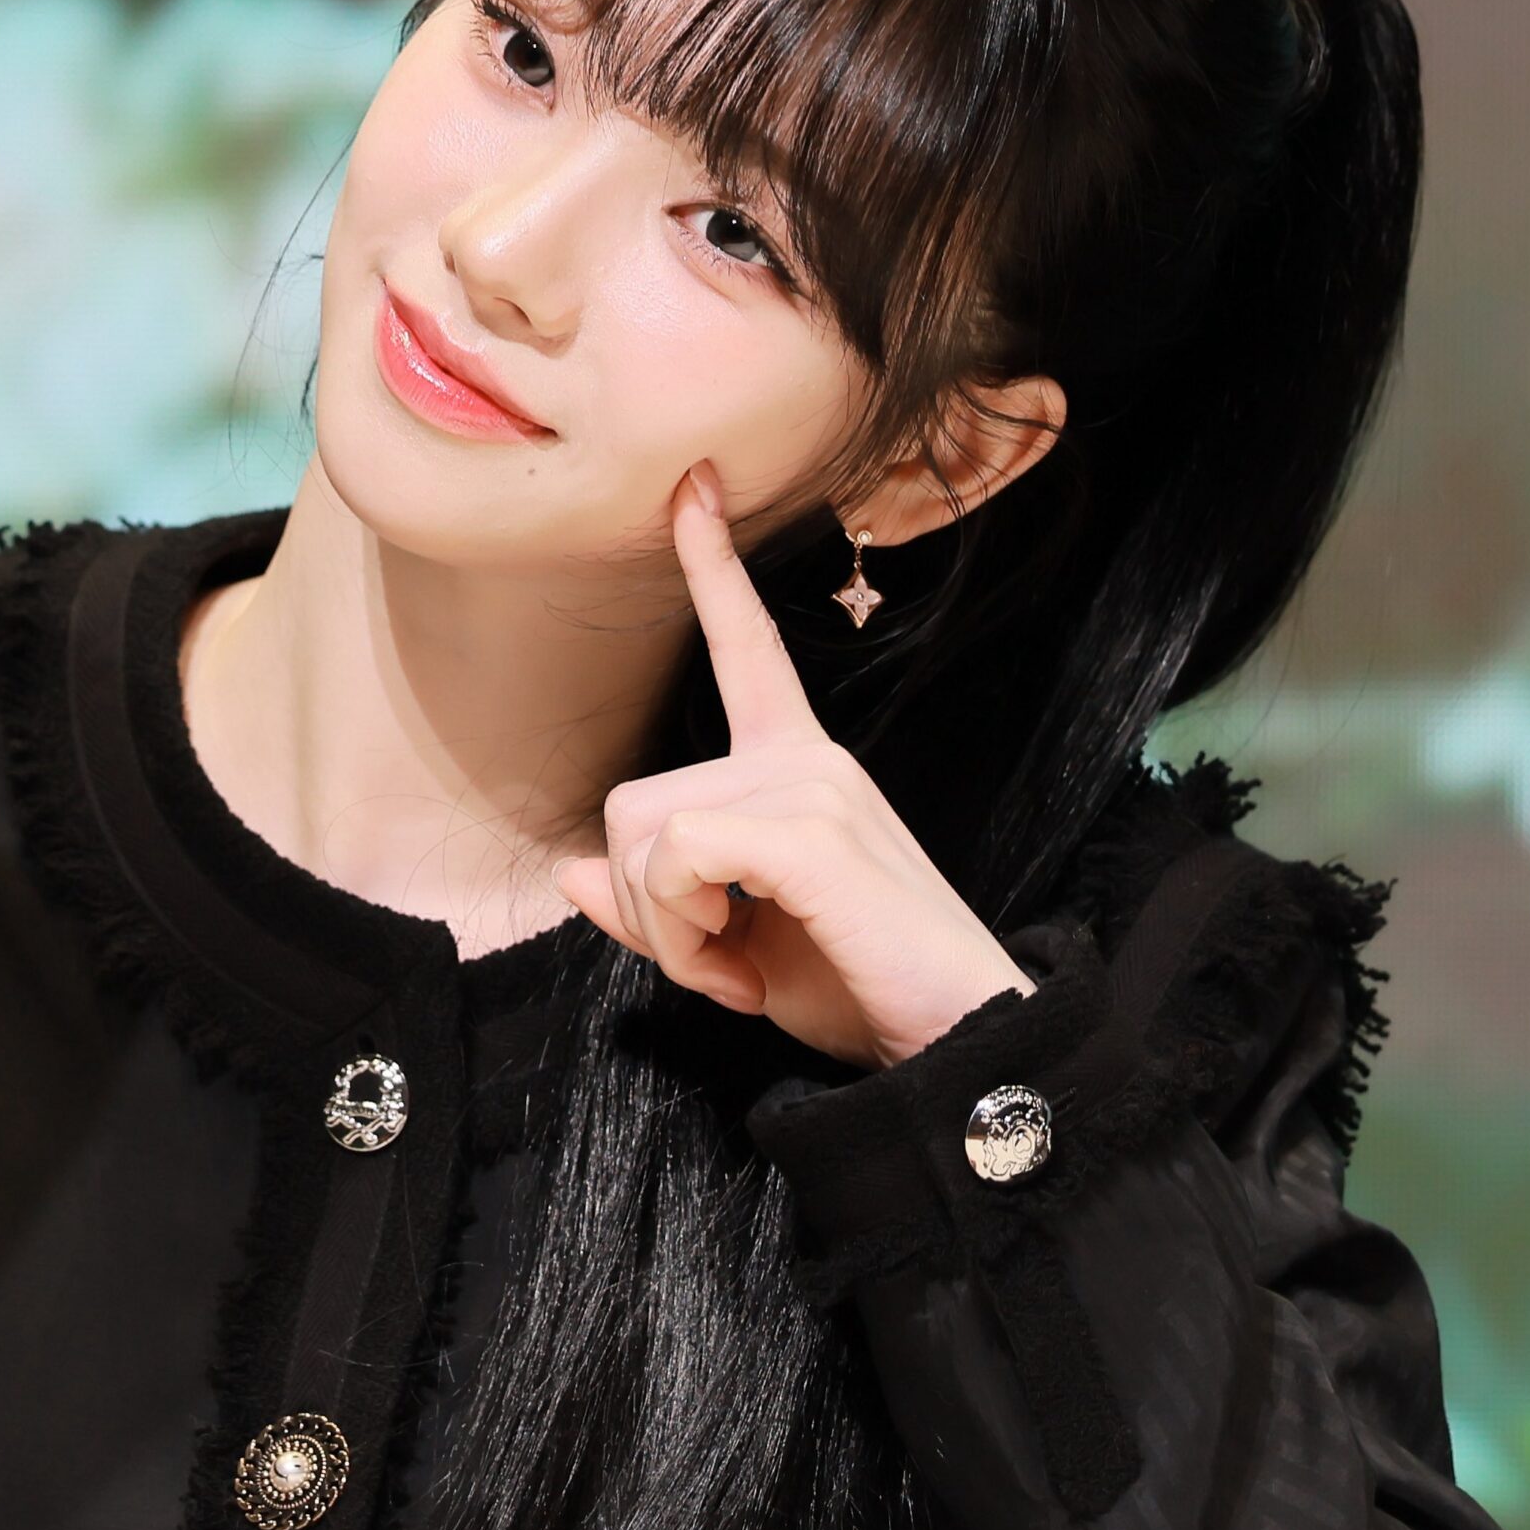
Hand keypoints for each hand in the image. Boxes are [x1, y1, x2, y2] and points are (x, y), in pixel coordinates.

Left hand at [552, 463, 1033, 1071]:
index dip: (713, 566)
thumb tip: (572, 874)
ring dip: (665, 928)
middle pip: (634, 801)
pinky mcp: (808, 828)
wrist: (957, 1047)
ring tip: (739, 971)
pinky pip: (676, 855)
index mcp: (798, 766)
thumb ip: (657, 905)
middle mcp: (806, 757)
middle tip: (722, 966)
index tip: (692, 482)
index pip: (747, 648)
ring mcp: (812, 784)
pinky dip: (682, 931)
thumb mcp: (737, 949)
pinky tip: (739, 973)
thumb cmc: (860, 990)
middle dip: (647, 907)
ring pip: (645, 832)